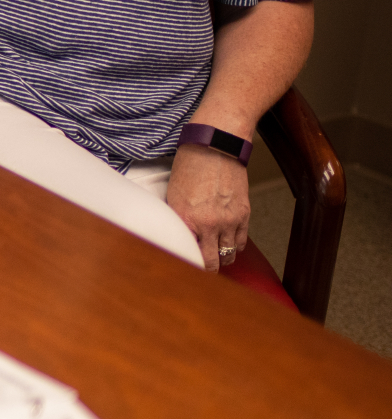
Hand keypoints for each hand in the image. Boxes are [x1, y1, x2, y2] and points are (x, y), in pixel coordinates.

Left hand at [165, 144, 251, 271]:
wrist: (215, 146)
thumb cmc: (190, 166)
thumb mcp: (174, 196)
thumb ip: (179, 219)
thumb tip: (181, 236)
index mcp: (187, 219)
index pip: (188, 254)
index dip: (188, 263)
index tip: (186, 269)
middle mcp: (209, 224)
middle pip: (212, 261)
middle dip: (207, 269)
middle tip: (203, 271)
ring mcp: (229, 220)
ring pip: (229, 255)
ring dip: (223, 259)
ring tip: (216, 259)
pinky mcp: (244, 214)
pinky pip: (241, 242)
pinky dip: (235, 246)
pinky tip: (228, 245)